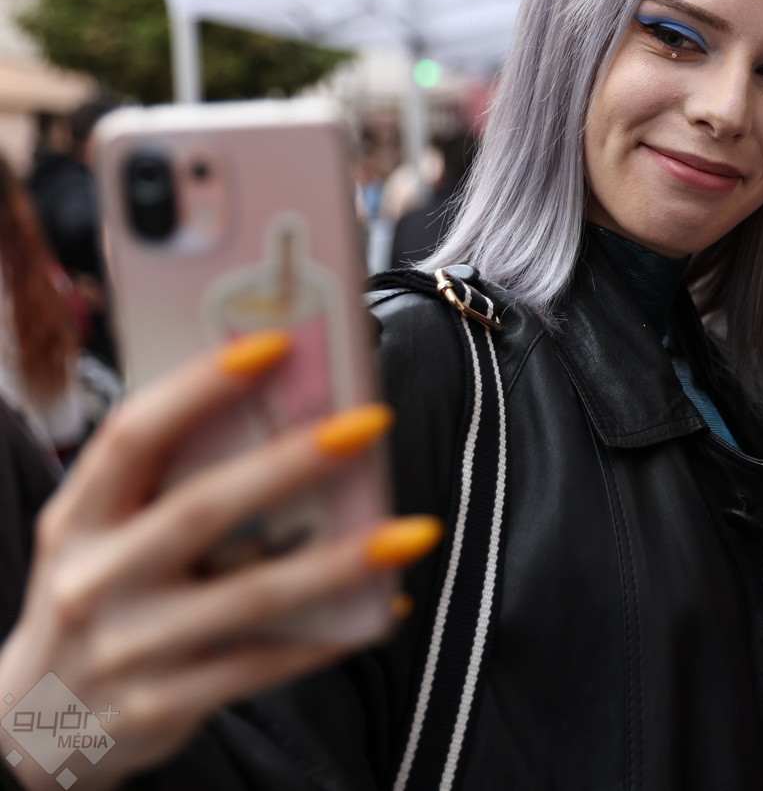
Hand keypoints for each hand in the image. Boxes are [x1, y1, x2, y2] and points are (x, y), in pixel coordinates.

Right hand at [0, 332, 440, 789]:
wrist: (36, 728)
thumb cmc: (96, 597)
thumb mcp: (98, 535)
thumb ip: (164, 485)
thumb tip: (284, 417)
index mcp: (77, 518)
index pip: (133, 436)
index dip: (201, 386)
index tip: (276, 344)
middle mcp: (94, 579)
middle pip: (203, 509)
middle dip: (292, 462)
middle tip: (372, 423)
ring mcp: (129, 647)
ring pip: (253, 595)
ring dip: (342, 561)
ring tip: (416, 531)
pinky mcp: (165, 704)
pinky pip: (265, 664)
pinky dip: (329, 635)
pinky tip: (386, 607)